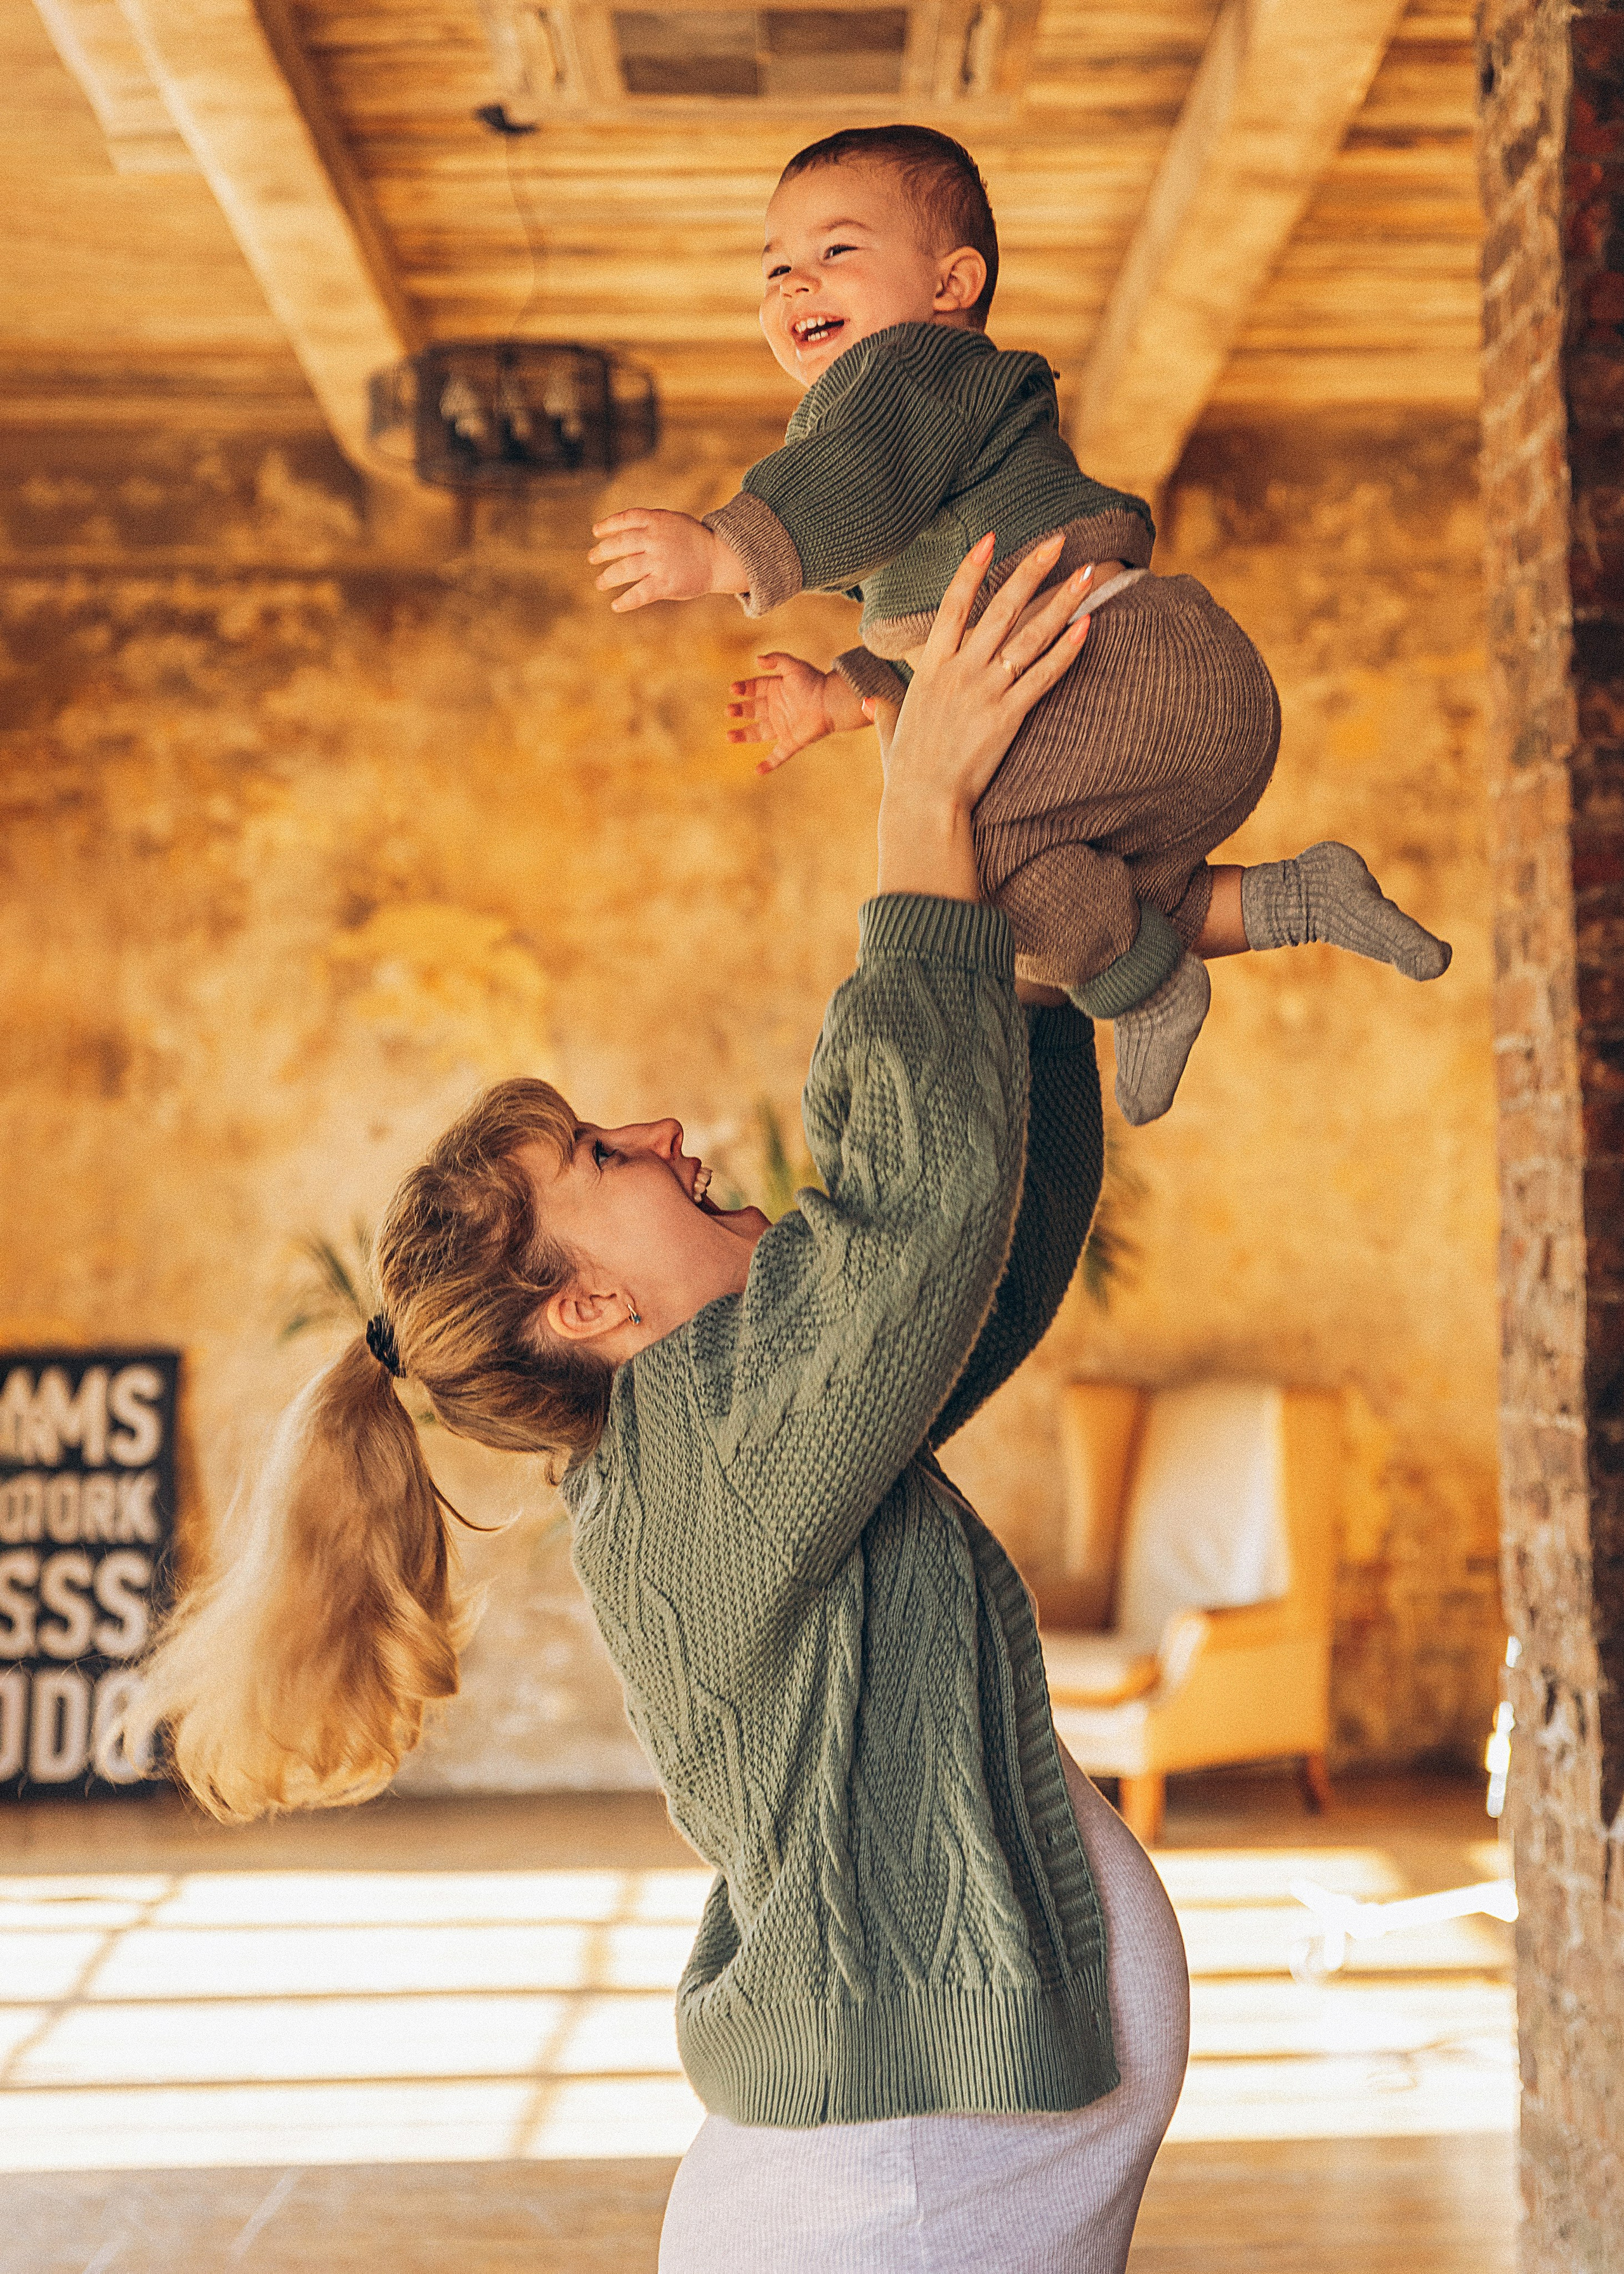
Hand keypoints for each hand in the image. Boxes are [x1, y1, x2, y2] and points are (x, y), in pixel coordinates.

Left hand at [589, 509, 746, 612]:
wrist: (719, 558)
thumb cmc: (694, 540)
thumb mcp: (673, 522)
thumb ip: (649, 524)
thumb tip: (621, 532)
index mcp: (656, 521)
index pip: (625, 519)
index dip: (608, 526)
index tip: (596, 533)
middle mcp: (655, 540)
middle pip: (619, 545)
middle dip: (602, 552)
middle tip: (592, 558)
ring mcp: (659, 562)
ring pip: (624, 570)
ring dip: (608, 578)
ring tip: (600, 583)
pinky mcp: (665, 584)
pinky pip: (639, 594)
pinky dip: (625, 601)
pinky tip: (616, 605)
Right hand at [726, 655, 868, 772]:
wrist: (831, 703)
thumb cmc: (815, 683)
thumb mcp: (794, 667)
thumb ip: (777, 660)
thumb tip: (757, 660)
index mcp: (776, 690)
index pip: (754, 688)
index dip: (744, 688)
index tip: (734, 689)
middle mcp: (777, 709)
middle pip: (753, 711)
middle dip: (740, 711)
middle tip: (729, 711)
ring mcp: (783, 726)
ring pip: (759, 733)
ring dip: (743, 735)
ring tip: (729, 737)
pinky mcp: (792, 742)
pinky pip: (779, 755)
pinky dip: (769, 764)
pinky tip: (758, 771)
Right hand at [874, 530, 1092, 900]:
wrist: (922, 803)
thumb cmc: (906, 773)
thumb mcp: (890, 732)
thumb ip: (884, 712)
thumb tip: (869, 703)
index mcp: (930, 668)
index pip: (953, 605)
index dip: (972, 569)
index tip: (991, 539)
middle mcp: (959, 671)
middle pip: (1000, 608)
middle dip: (1031, 570)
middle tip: (1058, 539)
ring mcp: (984, 691)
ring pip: (1029, 635)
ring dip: (1062, 602)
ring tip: (1088, 574)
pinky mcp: (1008, 716)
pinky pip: (1043, 676)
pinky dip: (1066, 651)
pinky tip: (1087, 627)